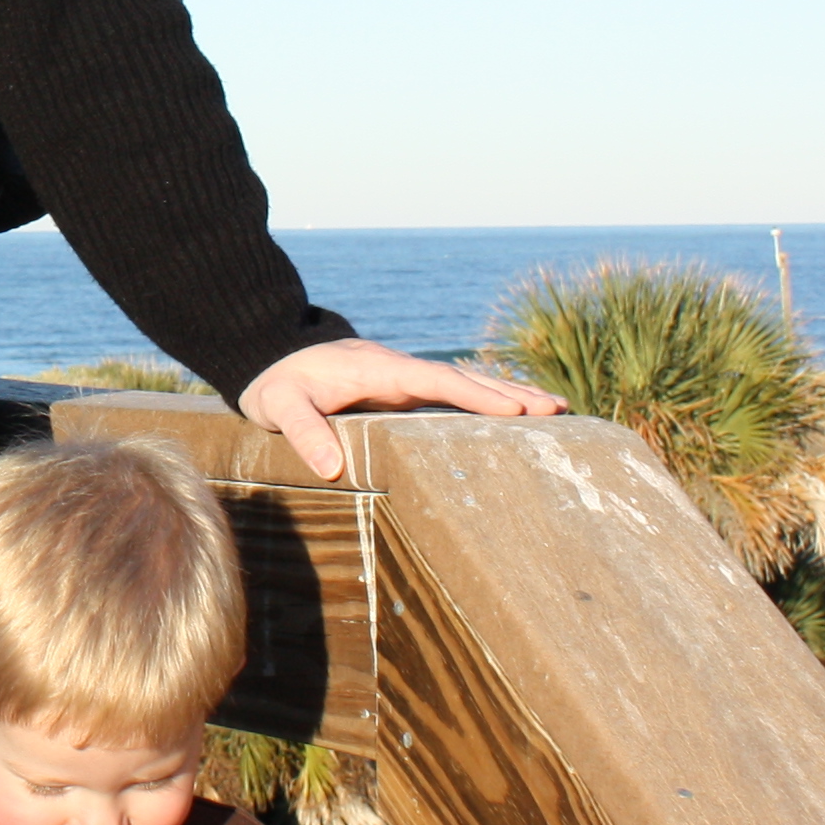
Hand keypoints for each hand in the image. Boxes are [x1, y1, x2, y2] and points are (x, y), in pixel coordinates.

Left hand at [238, 339, 562, 482]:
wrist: (268, 355)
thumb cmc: (275, 385)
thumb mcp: (280, 407)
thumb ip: (303, 432)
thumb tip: (332, 468)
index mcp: (377, 370)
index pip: (434, 380)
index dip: (474, 394)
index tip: (514, 408)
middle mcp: (398, 368)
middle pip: (462, 377)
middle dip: (508, 392)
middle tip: (556, 409)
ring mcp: (402, 376)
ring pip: (462, 381)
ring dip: (505, 393)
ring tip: (554, 408)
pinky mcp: (401, 388)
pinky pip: (450, 392)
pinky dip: (483, 398)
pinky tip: (511, 413)